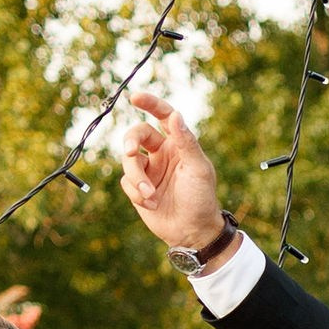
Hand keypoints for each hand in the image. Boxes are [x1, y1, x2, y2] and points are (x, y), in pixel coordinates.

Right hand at [119, 90, 226, 255]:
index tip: (135, 97)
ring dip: (137, 178)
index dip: (149, 103)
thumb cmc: (201, 198)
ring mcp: (148, 170)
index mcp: (177, 143)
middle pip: (136, 135)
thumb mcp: (198, 169)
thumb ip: (187, 142)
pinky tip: (151, 204)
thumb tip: (175, 115)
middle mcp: (161, 153)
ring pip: (128, 160)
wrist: (192, 231)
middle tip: (130, 152)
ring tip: (150, 195)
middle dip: (130, 141)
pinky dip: (136, 193)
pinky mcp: (137, 188)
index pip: (162, 115)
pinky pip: (126, 182)